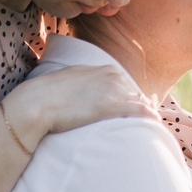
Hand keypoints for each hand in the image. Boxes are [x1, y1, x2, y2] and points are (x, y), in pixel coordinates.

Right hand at [5, 65, 156, 143]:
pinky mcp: (111, 105)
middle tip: (150, 116)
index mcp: (100, 69)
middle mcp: (110, 75)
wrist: (37, 102)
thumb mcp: (68, 82)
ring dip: (147, 112)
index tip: (137, 103)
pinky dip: (149, 116)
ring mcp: (112, 89)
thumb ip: (82, 85)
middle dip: (142, 103)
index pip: (124, 82)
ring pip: (139, 100)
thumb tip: (83, 96)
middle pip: (134, 91)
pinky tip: (155, 123)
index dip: (131, 95)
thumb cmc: (46, 96)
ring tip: (154, 123)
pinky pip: (139, 110)